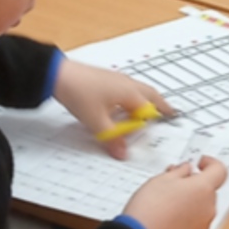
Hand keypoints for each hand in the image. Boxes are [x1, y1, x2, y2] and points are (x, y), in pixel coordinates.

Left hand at [53, 60, 170, 158]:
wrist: (59, 75)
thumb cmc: (80, 94)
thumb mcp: (96, 122)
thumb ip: (112, 139)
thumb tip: (122, 154)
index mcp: (130, 93)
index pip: (149, 111)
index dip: (153, 123)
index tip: (159, 131)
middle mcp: (127, 84)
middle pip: (151, 95)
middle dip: (160, 105)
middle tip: (169, 113)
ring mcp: (117, 79)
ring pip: (139, 90)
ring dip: (145, 101)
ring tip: (146, 113)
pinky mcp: (107, 79)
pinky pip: (127, 89)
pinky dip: (132, 98)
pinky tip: (121, 108)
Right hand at [125, 155, 227, 228]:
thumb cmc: (149, 211)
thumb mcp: (161, 180)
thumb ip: (179, 171)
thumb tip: (186, 170)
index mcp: (203, 189)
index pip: (220, 170)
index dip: (210, 163)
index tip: (199, 162)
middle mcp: (208, 209)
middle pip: (208, 191)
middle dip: (193, 184)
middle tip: (174, 182)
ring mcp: (203, 227)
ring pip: (201, 208)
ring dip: (189, 202)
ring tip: (166, 202)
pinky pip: (194, 224)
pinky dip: (185, 219)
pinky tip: (167, 218)